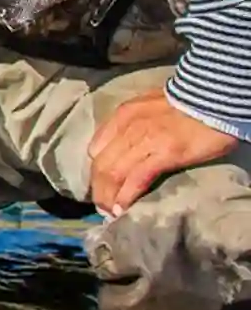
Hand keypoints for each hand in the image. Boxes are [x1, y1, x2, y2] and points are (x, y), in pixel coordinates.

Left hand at [87, 91, 237, 216]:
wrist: (213, 98)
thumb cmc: (185, 103)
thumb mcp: (147, 106)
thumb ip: (131, 123)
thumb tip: (122, 145)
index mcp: (123, 116)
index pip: (96, 149)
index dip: (95, 171)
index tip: (100, 185)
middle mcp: (128, 129)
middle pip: (101, 165)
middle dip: (98, 188)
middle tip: (101, 205)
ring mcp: (145, 141)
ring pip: (114, 173)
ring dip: (108, 196)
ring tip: (109, 212)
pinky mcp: (165, 154)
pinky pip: (137, 178)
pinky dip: (126, 196)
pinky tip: (122, 208)